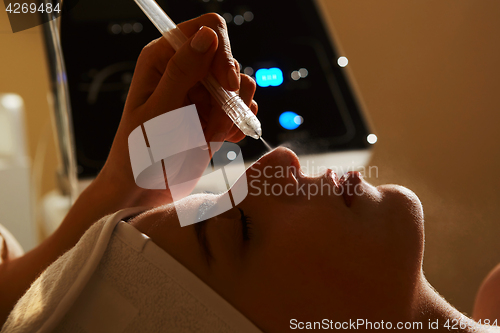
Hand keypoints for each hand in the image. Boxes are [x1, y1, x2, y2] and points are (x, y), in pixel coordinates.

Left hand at [97, 13, 257, 206]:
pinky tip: (219, 142)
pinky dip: (236, 126)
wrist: (143, 193)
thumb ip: (183, 71)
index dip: (222, 54)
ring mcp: (202, 94)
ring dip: (232, 114)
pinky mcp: (214, 115)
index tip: (226, 85)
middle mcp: (185, 71)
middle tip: (211, 125)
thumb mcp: (159, 111)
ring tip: (209, 137)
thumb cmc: (140, 153)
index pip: (207, 30)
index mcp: (163, 59)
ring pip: (241, 86)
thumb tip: (208, 33)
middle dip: (227, 95)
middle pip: (229, 60)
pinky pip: (242, 109)